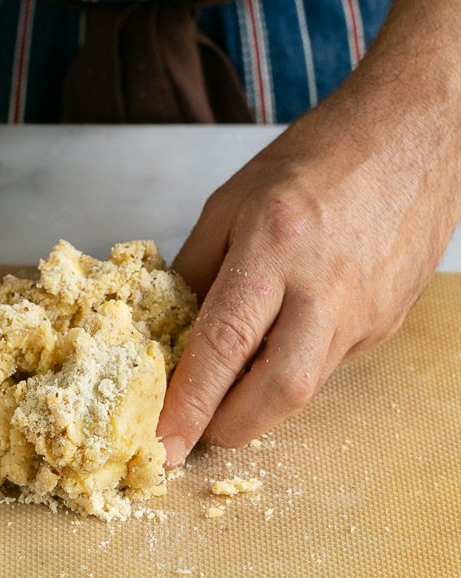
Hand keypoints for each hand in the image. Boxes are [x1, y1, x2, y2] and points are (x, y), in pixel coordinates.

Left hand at [157, 71, 460, 463]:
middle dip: (230, 426)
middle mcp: (325, 288)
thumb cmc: (318, 155)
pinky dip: (292, 367)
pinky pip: (328, 364)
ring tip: (231, 380)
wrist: (414, 135)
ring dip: (259, 398)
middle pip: (278, 392)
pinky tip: (281, 339)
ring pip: (305, 387)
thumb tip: (171, 330)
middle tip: (198, 426)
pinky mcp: (385, 323)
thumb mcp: (230, 201)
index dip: (190, 402)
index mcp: (276, 245)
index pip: (224, 344)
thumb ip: (196, 270)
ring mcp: (364, 311)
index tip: (165, 442)